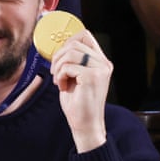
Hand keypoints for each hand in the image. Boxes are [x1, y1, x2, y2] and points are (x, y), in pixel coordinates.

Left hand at [50, 30, 110, 152]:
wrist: (85, 124)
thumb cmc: (78, 102)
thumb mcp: (75, 77)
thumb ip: (72, 61)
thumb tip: (59, 47)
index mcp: (100, 62)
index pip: (85, 36)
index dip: (68, 41)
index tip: (60, 58)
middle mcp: (104, 63)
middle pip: (75, 42)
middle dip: (59, 55)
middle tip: (55, 72)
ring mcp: (100, 69)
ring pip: (71, 52)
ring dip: (58, 66)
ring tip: (59, 80)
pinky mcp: (93, 77)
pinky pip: (68, 66)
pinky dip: (60, 75)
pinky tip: (63, 87)